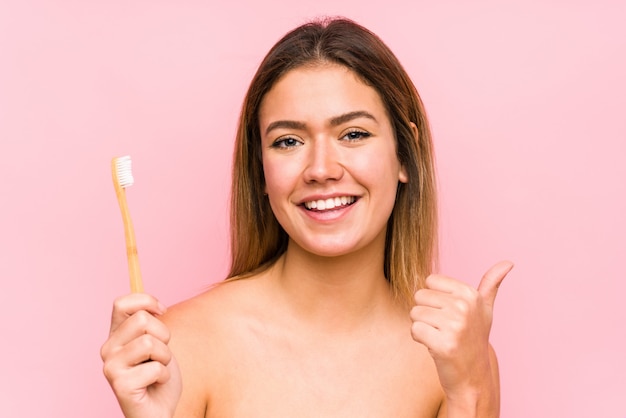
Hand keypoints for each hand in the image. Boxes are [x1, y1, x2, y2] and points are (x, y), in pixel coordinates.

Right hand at [101, 293, 181, 417]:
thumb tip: (154, 305)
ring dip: (164, 358)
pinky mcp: (120, 385)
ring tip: (157, 370)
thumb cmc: (158, 376)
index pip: (121, 303)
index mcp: (115, 335)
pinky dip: (164, 376)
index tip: (161, 312)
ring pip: (149, 343)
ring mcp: (111, 367)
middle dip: (163, 336)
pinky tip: (154, 385)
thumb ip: (149, 324)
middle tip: (159, 355)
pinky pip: (155, 368)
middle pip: (142, 320)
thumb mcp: (157, 342)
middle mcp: (107, 349)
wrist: (158, 410)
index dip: (147, 302)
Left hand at [410, 261, 512, 409]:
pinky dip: (419, 340)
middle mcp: (464, 307)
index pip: (429, 281)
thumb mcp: (485, 310)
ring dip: (422, 327)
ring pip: (415, 313)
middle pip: (419, 296)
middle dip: (426, 313)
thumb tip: (508, 262)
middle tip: (443, 329)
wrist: (473, 376)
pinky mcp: (444, 344)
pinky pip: (414, 330)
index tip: (449, 314)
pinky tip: (435, 347)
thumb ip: (491, 284)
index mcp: (471, 294)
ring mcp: (455, 326)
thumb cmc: (474, 338)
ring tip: (440, 337)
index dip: (434, 299)